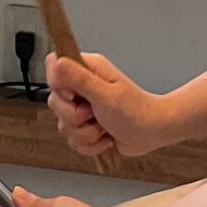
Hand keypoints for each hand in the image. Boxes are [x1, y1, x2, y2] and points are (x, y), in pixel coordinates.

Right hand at [47, 52, 169, 159]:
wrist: (152, 132)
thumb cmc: (137, 110)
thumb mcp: (106, 94)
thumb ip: (80, 79)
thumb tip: (58, 61)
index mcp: (86, 69)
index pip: (54, 67)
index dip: (59, 86)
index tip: (75, 96)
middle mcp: (81, 86)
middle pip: (55, 103)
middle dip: (75, 117)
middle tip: (96, 113)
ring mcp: (82, 108)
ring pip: (63, 126)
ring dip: (86, 133)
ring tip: (104, 127)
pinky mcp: (84, 126)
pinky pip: (73, 141)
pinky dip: (90, 145)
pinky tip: (105, 137)